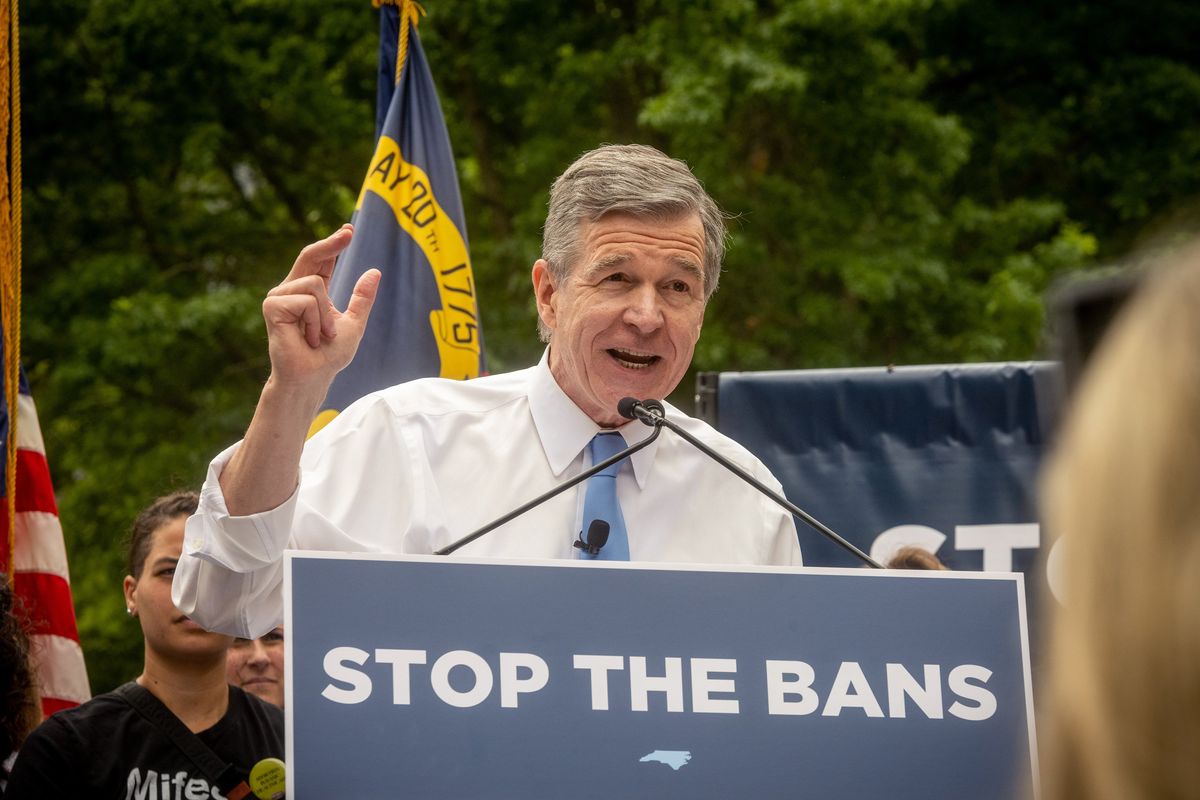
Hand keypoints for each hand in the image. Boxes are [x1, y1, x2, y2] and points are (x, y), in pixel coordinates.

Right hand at [263, 224, 380, 388]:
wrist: (313, 377)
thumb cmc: (329, 356)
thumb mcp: (353, 323)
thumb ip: (362, 299)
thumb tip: (375, 271)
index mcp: (310, 293)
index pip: (321, 262)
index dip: (333, 244)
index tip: (349, 230)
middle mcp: (292, 290)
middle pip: (310, 255)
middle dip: (331, 243)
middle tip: (349, 232)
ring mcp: (279, 297)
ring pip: (315, 285)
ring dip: (326, 316)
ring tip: (320, 336)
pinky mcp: (272, 306)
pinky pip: (306, 300)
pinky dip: (315, 321)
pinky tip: (308, 337)